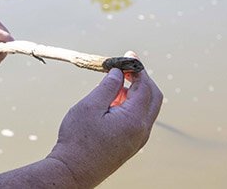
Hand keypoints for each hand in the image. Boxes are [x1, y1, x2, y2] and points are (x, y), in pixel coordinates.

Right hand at [47, 61, 162, 187]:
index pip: (144, 87)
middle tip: (126, 66)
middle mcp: (141, 130)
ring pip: (147, 108)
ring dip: (136, 91)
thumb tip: (118, 72)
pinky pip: (139, 119)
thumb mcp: (90, 106)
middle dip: (142, 79)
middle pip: (153, 97)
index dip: (137, 69)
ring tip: (115, 81)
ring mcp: (138, 139)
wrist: (73, 170)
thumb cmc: (78, 138)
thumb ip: (107, 87)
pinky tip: (113, 100)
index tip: (128, 56)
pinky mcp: (131, 144)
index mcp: (134, 119)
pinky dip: (131, 104)